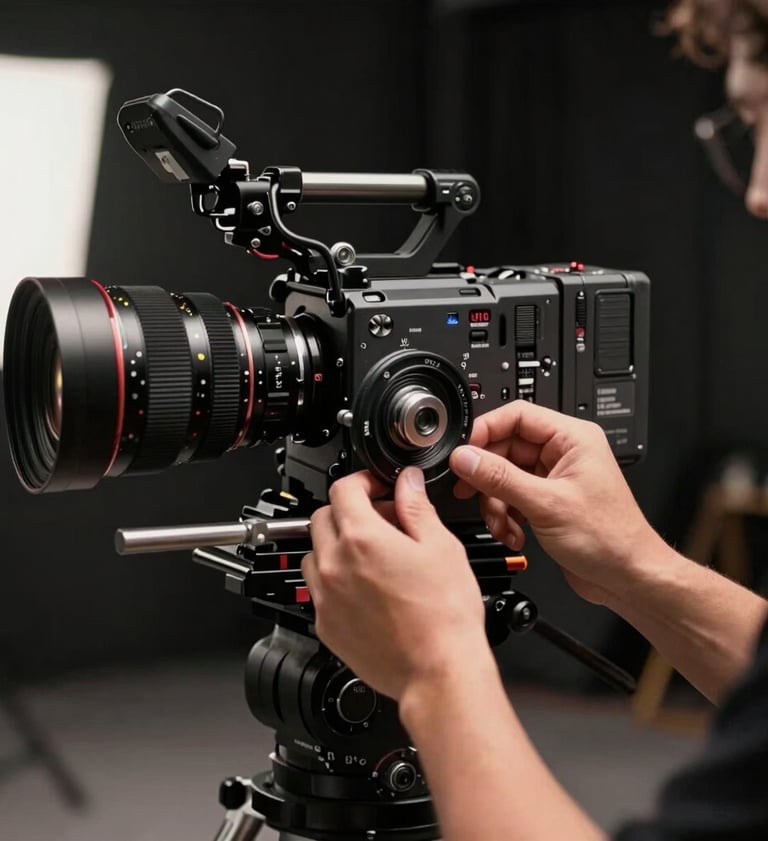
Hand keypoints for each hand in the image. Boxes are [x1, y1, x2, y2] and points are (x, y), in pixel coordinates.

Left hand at [301, 468, 489, 700]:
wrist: (438, 671)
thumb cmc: (444, 616)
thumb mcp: (441, 546)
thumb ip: (416, 507)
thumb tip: (407, 483)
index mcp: (362, 538)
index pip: (343, 489)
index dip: (362, 481)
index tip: (376, 487)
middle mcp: (334, 565)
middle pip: (322, 517)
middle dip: (349, 511)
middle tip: (380, 521)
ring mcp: (325, 597)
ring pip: (314, 554)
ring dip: (337, 546)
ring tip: (371, 557)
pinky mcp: (325, 625)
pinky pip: (319, 590)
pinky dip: (335, 580)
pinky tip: (366, 589)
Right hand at [449, 401, 659, 604]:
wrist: (628, 578)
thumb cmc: (610, 539)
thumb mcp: (545, 504)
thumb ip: (499, 478)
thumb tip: (466, 457)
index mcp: (572, 438)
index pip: (517, 415)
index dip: (486, 430)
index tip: (464, 451)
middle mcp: (563, 454)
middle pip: (505, 448)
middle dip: (487, 476)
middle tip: (469, 490)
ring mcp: (554, 478)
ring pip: (504, 476)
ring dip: (495, 502)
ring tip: (500, 523)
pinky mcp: (547, 502)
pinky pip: (511, 497)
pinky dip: (505, 516)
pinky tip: (513, 533)